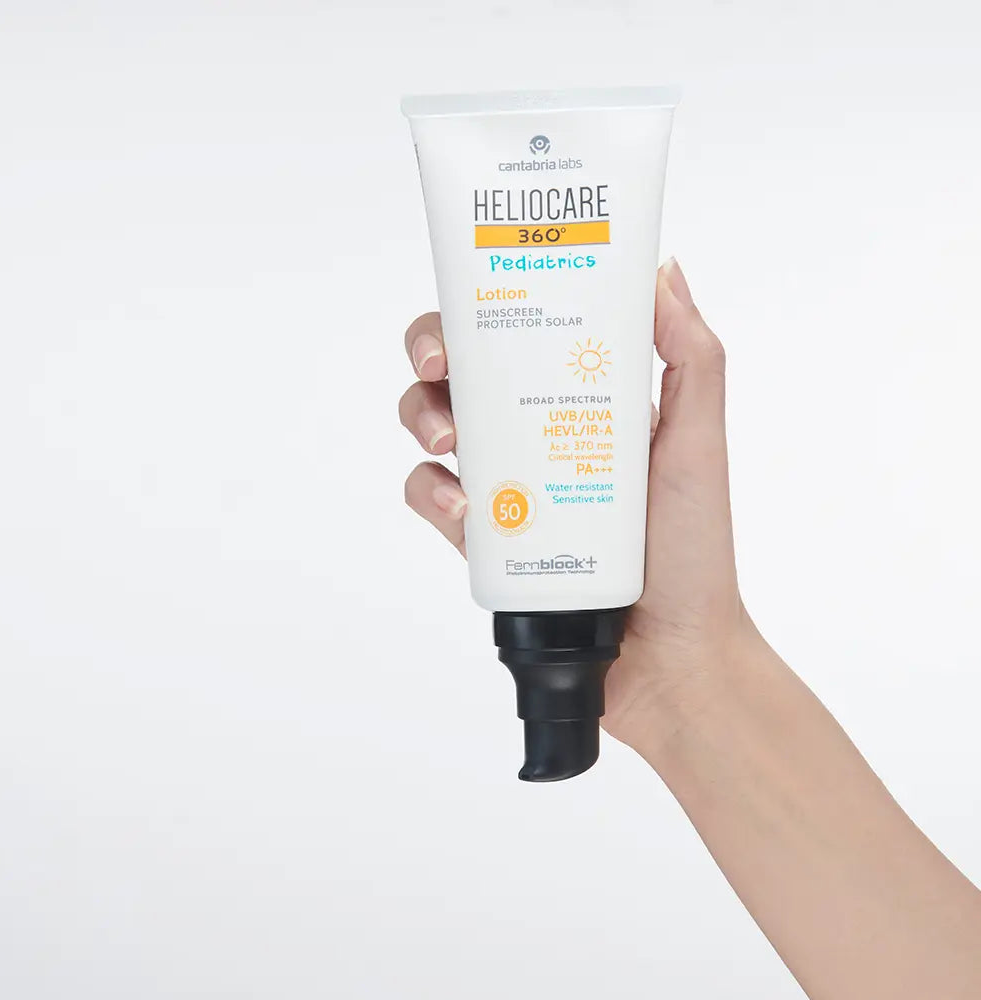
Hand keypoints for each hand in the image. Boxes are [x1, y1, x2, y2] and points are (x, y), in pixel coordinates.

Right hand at [399, 259, 758, 757]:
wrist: (669, 656)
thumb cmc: (692, 551)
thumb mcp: (699, 444)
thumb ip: (692, 357)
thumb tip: (662, 269)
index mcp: (581, 397)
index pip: (518, 332)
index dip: (479, 313)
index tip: (468, 313)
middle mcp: (535, 433)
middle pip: (457, 373)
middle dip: (432, 361)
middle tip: (442, 375)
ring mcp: (505, 485)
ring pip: (430, 429)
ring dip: (422, 422)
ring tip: (453, 448)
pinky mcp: (483, 538)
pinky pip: (430, 499)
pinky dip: (430, 495)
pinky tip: (462, 510)